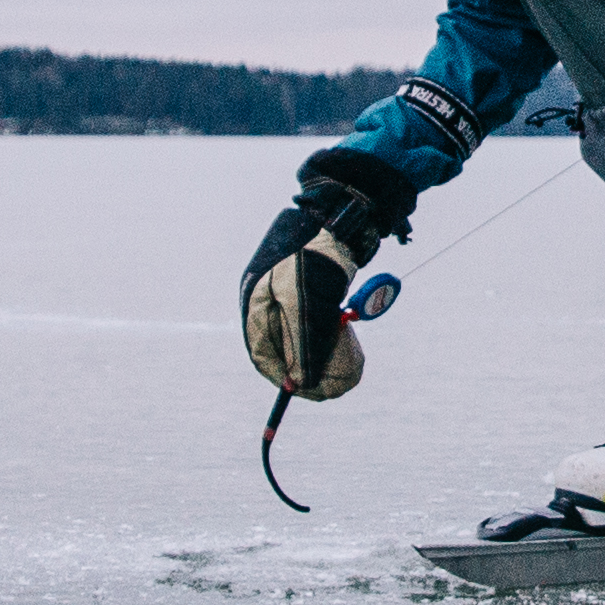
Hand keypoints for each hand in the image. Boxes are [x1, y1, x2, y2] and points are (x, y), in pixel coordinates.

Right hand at [240, 149, 411, 398]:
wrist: (341, 212)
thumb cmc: (317, 253)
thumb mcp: (309, 303)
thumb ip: (305, 344)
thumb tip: (304, 385)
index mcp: (256, 302)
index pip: (262, 353)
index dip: (284, 377)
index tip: (309, 393)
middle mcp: (268, 299)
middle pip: (285, 346)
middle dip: (310, 367)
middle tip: (336, 384)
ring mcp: (290, 291)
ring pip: (306, 334)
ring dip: (325, 351)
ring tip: (349, 362)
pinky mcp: (312, 284)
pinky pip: (321, 318)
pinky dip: (333, 330)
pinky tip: (349, 332)